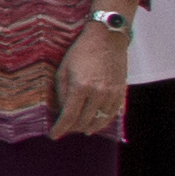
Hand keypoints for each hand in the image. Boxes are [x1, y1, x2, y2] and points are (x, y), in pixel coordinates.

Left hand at [56, 27, 131, 141]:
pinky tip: (94, 123)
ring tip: (79, 129)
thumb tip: (61, 111)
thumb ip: (61, 92)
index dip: (60, 128)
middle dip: (72, 128)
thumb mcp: (63, 69)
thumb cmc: (81, 52)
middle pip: (83, 121)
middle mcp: (98, 93)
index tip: (53, 135)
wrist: (107, 40)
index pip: (69, 116)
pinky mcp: (121, 93)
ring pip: (99, 121)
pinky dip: (102, 121)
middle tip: (65, 128)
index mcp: (80, 87)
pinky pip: (111, 115)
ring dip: (87, 127)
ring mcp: (111, 94)